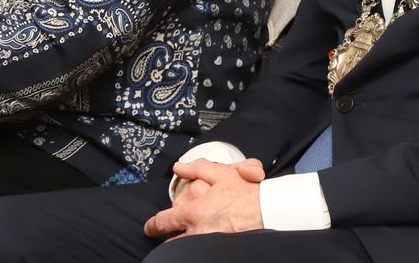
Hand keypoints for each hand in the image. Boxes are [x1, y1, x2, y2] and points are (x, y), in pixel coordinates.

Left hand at [144, 159, 265, 239]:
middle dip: (169, 238)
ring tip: (184, 237)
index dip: (153, 225)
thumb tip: (179, 168)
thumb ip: (196, 168)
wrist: (268, 210)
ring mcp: (208, 242)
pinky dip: (197, 247)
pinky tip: (201, 241)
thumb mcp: (221, 174)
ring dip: (182, 243)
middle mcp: (197, 231)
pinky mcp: (219, 248)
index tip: (150, 227)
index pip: (163, 222)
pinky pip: (200, 250)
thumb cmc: (247, 193)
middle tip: (169, 233)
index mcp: (193, 212)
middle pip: (172, 241)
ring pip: (185, 247)